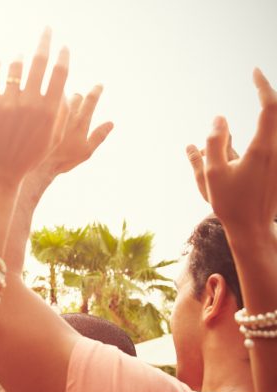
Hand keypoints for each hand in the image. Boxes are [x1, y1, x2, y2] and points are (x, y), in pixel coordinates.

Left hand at [0, 28, 68, 186]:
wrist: (1, 172)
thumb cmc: (30, 158)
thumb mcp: (53, 139)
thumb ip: (62, 114)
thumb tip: (66, 91)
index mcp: (50, 110)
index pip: (60, 73)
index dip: (62, 56)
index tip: (62, 47)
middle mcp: (31, 103)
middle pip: (40, 61)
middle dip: (45, 40)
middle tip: (46, 29)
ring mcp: (10, 104)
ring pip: (14, 67)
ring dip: (18, 57)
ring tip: (19, 56)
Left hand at [22, 85, 113, 198]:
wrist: (39, 165)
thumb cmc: (64, 160)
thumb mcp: (86, 152)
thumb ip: (99, 136)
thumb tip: (112, 122)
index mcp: (81, 122)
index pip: (91, 99)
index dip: (97, 90)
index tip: (99, 85)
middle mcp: (68, 114)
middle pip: (77, 96)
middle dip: (79, 99)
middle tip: (77, 107)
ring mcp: (54, 113)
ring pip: (63, 98)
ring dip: (65, 101)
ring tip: (62, 113)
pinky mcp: (43, 115)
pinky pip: (49, 103)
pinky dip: (51, 106)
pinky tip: (47, 115)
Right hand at [188, 68, 276, 231]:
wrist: (252, 229)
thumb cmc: (229, 203)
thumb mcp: (212, 174)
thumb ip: (214, 142)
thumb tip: (219, 118)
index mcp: (262, 149)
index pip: (269, 107)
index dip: (263, 86)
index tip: (254, 72)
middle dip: (269, 96)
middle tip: (258, 83)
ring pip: (272, 130)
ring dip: (261, 122)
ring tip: (235, 146)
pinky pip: (271, 143)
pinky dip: (262, 136)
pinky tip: (244, 152)